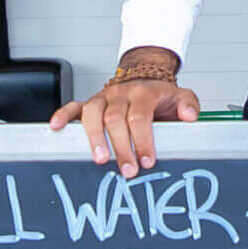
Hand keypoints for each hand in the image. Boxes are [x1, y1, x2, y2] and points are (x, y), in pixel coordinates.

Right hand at [49, 48, 200, 176]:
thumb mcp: (181, 97)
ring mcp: (103, 98)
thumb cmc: (160, 97)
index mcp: (144, 93)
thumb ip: (188, 105)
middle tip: (128, 170)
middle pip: (116, 119)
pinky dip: (62, 116)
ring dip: (94, 138)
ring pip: (92, 114)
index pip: (140, 116)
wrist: (145, 77)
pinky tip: (57, 128)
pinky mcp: (89, 102)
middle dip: (121, 147)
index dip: (142, 139)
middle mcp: (121, 94)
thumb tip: (190, 116)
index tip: (147, 161)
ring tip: (100, 159)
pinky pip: (72, 106)